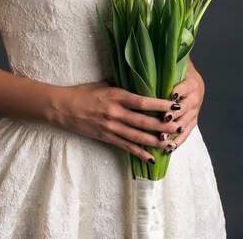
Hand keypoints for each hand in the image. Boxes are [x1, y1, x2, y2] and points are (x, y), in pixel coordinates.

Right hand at [54, 81, 184, 163]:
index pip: (142, 102)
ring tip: (170, 144)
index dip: (160, 105)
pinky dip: (139, 153)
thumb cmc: (84, 92)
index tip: (175, 106)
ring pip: (137, 137)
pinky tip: (151, 158)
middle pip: (144, 121)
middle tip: (179, 127)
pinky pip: (126, 146)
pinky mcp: (106, 137)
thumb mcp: (104, 84)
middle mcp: (115, 112)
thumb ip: (122, 89)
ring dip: (155, 141)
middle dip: (163, 125)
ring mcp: (111, 127)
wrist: (63, 107)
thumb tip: (140, 88)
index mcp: (116, 96)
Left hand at [159, 65, 204, 152]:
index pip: (186, 87)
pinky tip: (169, 148)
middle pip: (185, 107)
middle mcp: (195, 98)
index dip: (179, 91)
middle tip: (164, 119)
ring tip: (162, 137)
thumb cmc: (177, 76)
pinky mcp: (193, 121)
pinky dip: (178, 140)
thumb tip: (144, 73)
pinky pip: (187, 133)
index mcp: (191, 83)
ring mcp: (195, 111)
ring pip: (186, 122)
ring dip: (174, 130)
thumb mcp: (173, 73)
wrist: (192, 83)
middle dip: (174, 114)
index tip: (172, 94)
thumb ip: (163, 75)